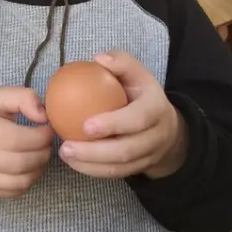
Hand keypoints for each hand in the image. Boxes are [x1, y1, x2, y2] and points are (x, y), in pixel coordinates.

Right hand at [0, 87, 53, 198]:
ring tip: (40, 154)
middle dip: (42, 153)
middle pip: (20, 162)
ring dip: (39, 168)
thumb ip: (24, 98)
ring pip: (21, 181)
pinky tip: (29, 166)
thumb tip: (43, 116)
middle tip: (47, 143)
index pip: (16, 139)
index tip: (48, 130)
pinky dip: (29, 180)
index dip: (39, 137)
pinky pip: (16, 191)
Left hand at [58, 52, 187, 179]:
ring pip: (120, 167)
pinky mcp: (139, 168)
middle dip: (95, 152)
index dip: (114, 124)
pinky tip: (73, 161)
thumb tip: (99, 58)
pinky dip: (93, 170)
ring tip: (65, 153)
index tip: (86, 125)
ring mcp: (149, 155)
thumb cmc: (141, 93)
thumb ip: (120, 62)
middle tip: (66, 146)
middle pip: (127, 149)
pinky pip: (116, 173)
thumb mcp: (136, 73)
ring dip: (90, 164)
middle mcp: (156, 136)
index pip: (138, 119)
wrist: (166, 125)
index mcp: (156, 109)